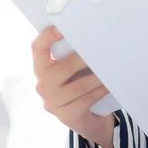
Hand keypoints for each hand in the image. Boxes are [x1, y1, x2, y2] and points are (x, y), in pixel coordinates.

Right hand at [32, 25, 113, 145]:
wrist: (87, 119)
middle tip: (101, 52)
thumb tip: (90, 36)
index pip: (38, 48)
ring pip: (77, 86)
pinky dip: (99, 92)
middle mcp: (42, 85)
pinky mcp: (65, 116)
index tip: (61, 28)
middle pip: (62, 67)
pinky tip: (108, 87)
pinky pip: (85, 101)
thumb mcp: (73, 69)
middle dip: (83, 59)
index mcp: (42, 67)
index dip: (47, 37)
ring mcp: (52, 102)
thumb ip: (73, 54)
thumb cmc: (80, 85)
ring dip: (97, 78)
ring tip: (109, 71)